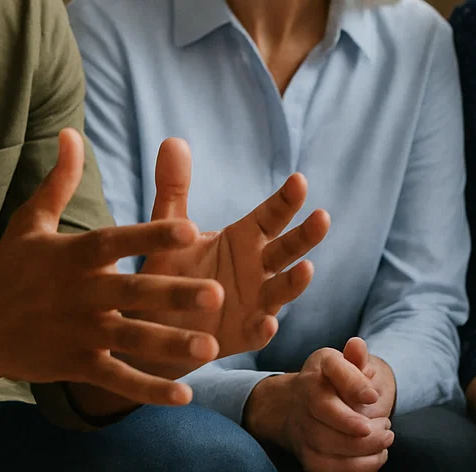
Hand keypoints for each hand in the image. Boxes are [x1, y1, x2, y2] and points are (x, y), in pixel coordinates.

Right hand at [0, 129, 224, 405]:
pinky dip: (148, 389)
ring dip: (171, 345)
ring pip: (132, 339)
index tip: (191, 227)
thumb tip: (70, 133)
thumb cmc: (9, 269)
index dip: (153, 233)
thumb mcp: (31, 222)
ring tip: (211, 347)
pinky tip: (183, 395)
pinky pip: (117, 379)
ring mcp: (80, 333)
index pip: (119, 241)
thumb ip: (59, 181)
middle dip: (175, 295)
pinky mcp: (77, 365)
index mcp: (76, 256)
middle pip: (135, 293)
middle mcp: (82, 295)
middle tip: (216, 294)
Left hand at [138, 138, 330, 360]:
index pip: (272, 215)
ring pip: (282, 289)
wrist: (153, 322)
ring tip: (306, 269)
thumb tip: (172, 140)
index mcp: (244, 238)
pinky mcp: (241, 335)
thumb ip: (174, 188)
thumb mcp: (170, 228)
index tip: (299, 180)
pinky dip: (263, 328)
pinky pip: (257, 333)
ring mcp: (255, 302)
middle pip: (287, 249)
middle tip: (322, 217)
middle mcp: (257, 268)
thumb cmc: (170, 270)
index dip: (286, 200)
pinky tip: (267, 322)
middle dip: (306, 235)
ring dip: (295, 281)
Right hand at [260, 344, 395, 471]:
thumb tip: (357, 345)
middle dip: (362, 428)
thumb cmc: (329, 382)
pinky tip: (375, 457)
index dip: (354, 385)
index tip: (374, 396)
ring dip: (362, 450)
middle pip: (328, 415)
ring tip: (384, 441)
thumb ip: (355, 358)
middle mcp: (304, 399)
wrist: (298, 406)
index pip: (333, 372)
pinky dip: (355, 468)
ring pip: (327, 446)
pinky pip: (326, 469)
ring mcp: (302, 429)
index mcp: (318, 371)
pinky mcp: (306, 455)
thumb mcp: (342, 363)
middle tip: (388, 429)